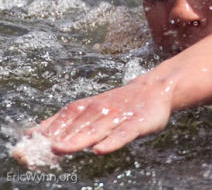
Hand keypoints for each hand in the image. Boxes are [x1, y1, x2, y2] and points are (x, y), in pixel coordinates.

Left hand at [31, 75, 174, 154]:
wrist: (153, 89)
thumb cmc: (118, 104)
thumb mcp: (89, 108)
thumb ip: (63, 122)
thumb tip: (30, 133)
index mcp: (85, 108)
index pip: (60, 122)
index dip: (43, 137)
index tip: (25, 151)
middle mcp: (98, 111)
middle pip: (75, 129)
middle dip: (56, 141)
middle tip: (37, 154)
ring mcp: (118, 117)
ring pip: (95, 131)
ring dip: (77, 140)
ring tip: (61, 149)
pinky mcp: (136, 124)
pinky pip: (123, 134)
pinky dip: (112, 142)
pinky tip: (101, 149)